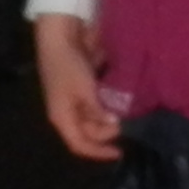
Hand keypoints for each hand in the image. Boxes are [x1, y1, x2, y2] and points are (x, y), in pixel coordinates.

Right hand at [33, 14, 121, 162]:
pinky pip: (94, 105)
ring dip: (108, 120)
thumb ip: (98, 110)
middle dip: (107, 132)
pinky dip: (106, 107)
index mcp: (62, 117)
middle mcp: (66, 112)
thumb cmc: (69, 65)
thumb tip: (114, 126)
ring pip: (93, 120)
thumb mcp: (85, 90)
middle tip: (128, 123)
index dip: (98, 151)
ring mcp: (73, 100)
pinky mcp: (80, 88)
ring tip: (128, 116)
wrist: (60, 37)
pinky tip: (120, 104)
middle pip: (88, 132)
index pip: (79, 145)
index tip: (120, 151)